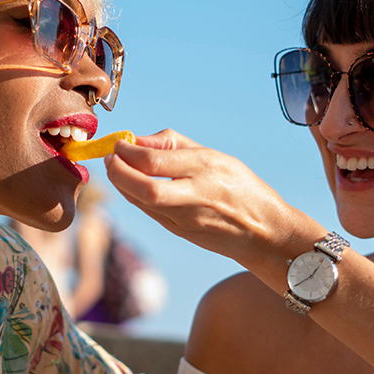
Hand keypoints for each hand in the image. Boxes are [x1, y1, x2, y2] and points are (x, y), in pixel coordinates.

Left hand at [104, 131, 318, 274]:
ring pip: (141, 202)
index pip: (155, 161)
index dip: (128, 151)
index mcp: (207, 169)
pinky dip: (133, 196)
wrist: (263, 233)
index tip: (118, 142)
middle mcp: (196, 196)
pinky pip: (148, 212)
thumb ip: (173, 145)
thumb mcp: (214, 155)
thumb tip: (137, 140)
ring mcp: (186, 219)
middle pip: (144, 188)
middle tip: (110, 158)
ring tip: (116, 167)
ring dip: (121, 183)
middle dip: (118, 172)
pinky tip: (130, 183)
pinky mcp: (180, 232)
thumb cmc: (240, 188)